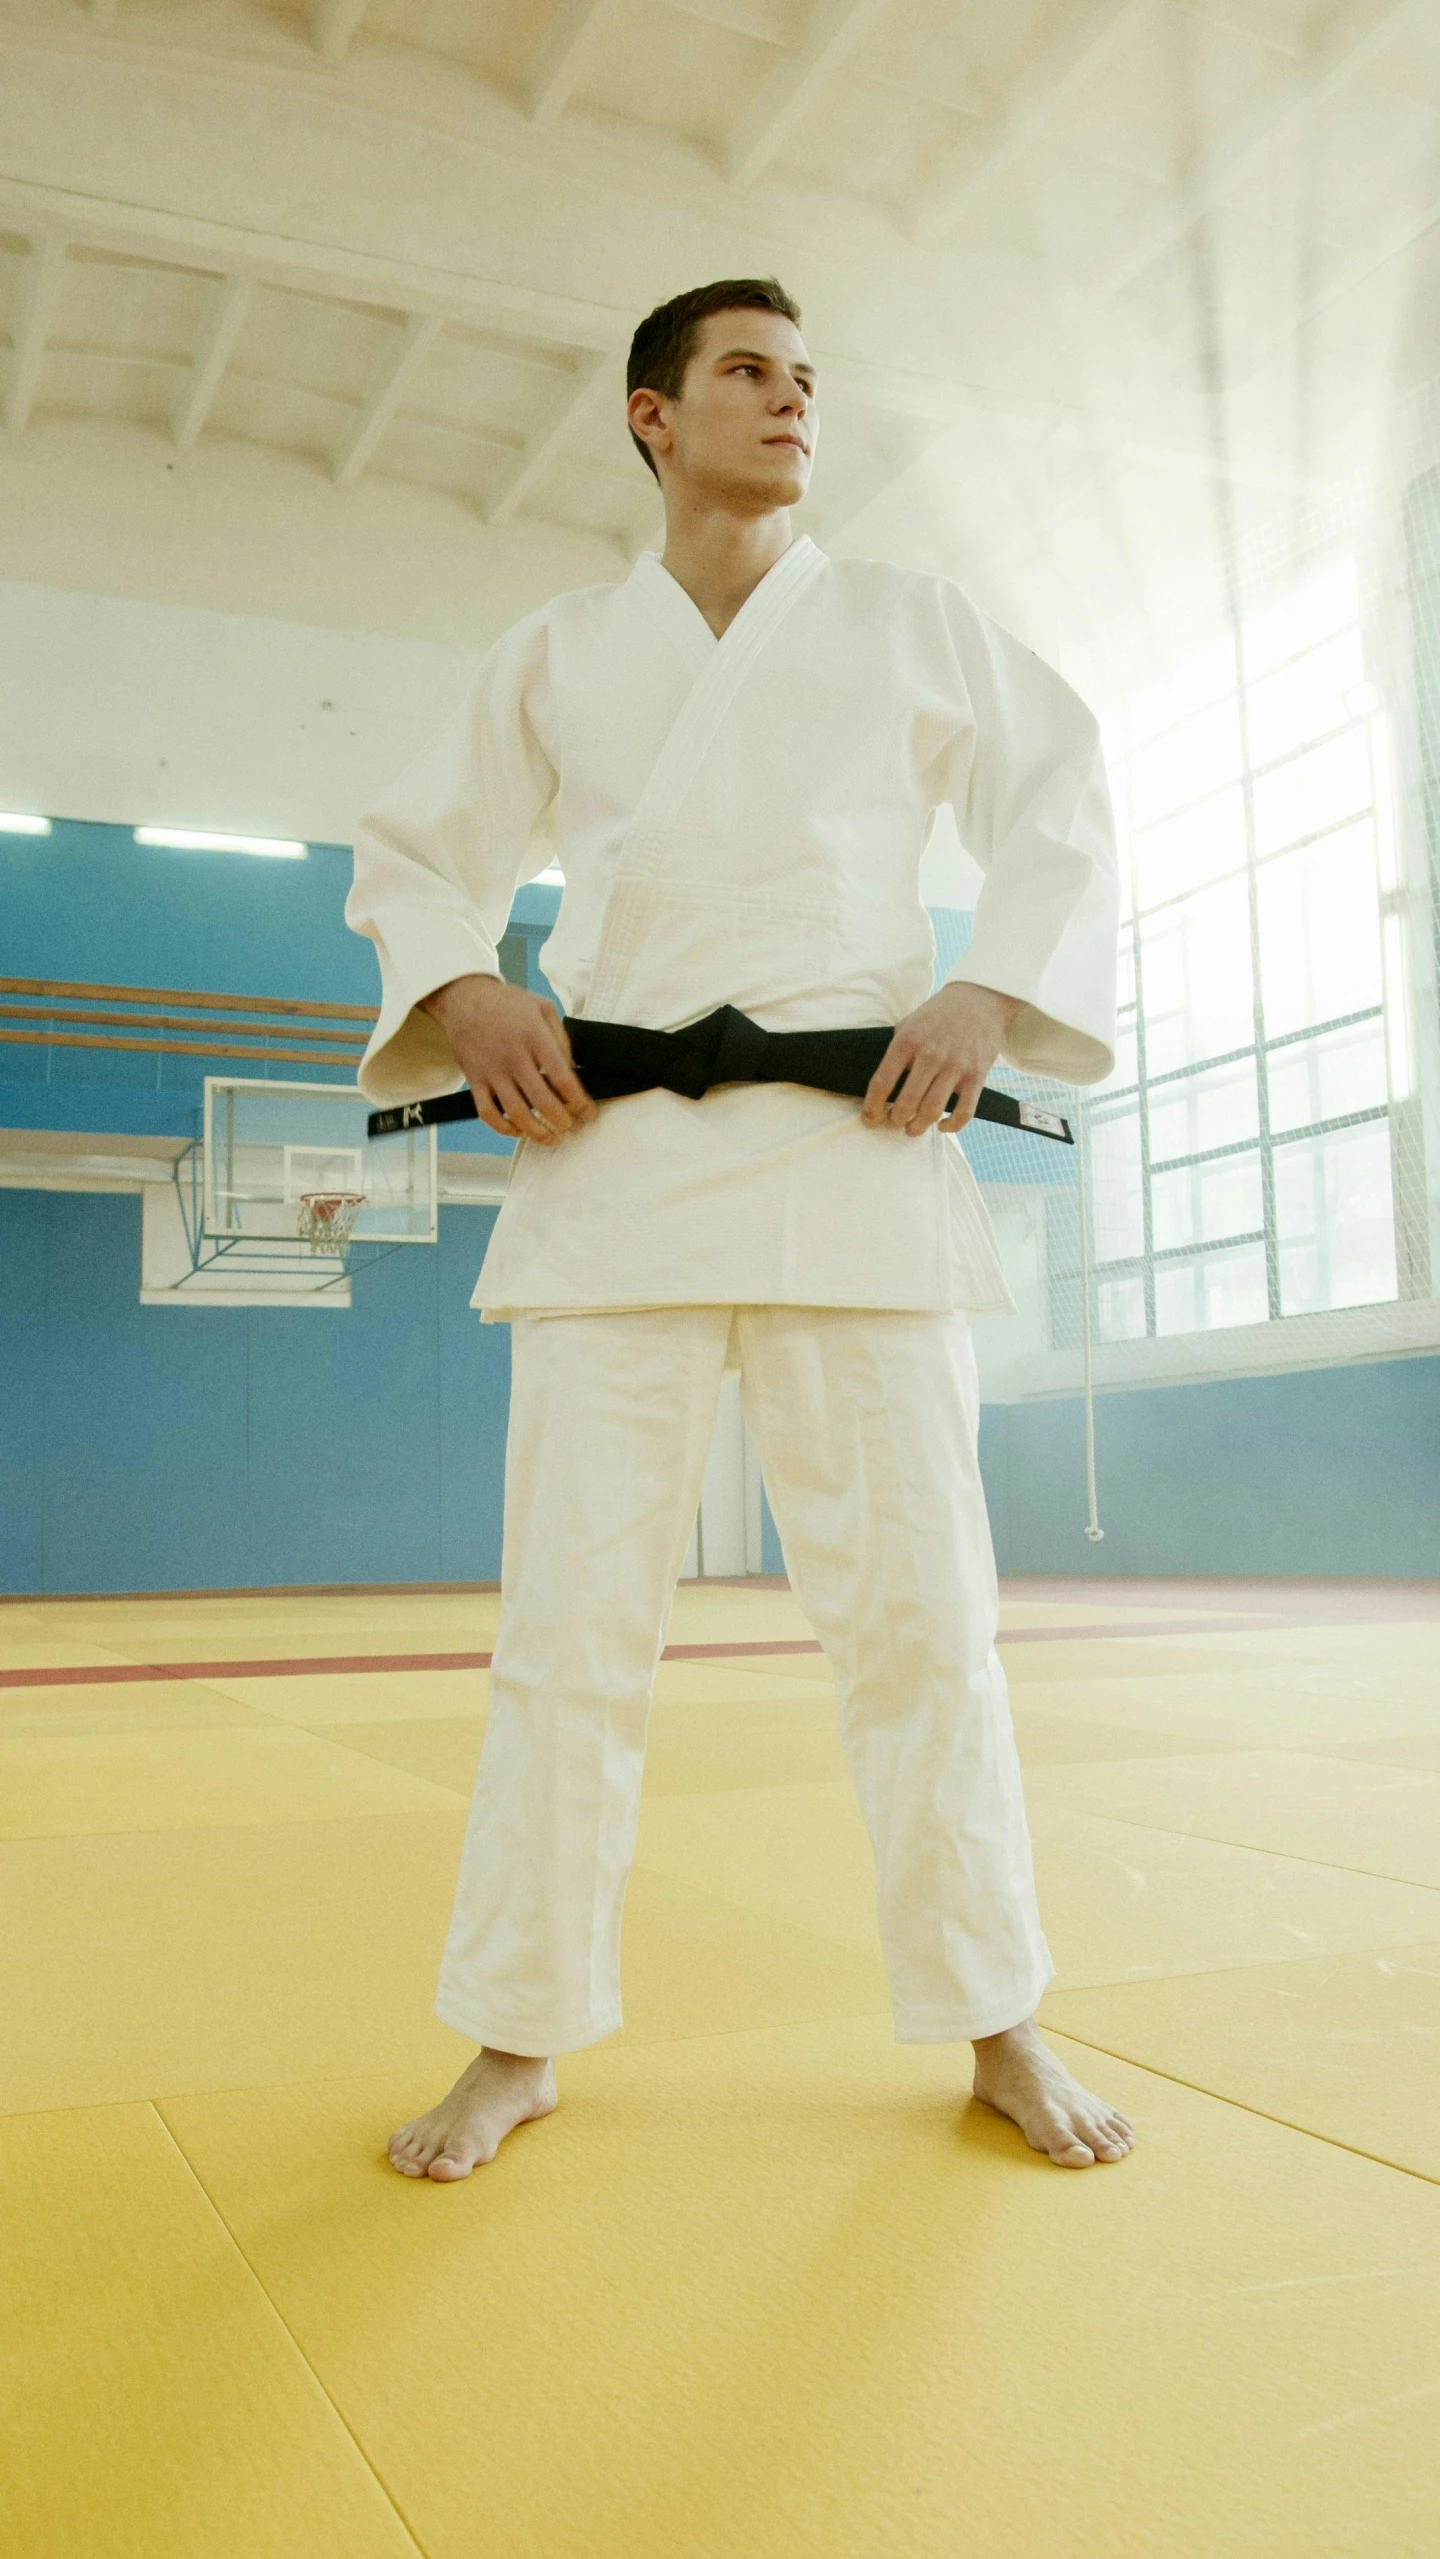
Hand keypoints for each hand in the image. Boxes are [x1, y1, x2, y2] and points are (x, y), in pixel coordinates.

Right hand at [420, 973, 596, 1146]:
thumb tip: (573, 1071)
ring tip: (550, 1138)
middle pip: (542, 1100)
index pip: (562, 1078)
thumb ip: (561, 1039)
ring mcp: (492, 1070)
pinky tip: (517, 1130)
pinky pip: (487, 1112)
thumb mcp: (543, 1007)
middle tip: (570, 1127)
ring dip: (536, 1131)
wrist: (464, 998)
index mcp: (534, 1037)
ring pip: (516, 1112)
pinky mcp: (474, 1079)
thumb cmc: (507, 1003)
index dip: (578, 1101)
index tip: (588, 1113)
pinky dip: (503, 1128)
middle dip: (561, 1121)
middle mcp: (513, 1056)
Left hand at [861, 981, 1021, 1136]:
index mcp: (907, 1041)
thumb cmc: (937, 1016)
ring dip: (918, 1127)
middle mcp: (930, 1055)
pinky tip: (941, 1125)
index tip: (869, 1119)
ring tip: (912, 1128)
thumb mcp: (908, 1024)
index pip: (883, 1082)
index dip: (872, 1107)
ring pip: (932, 1110)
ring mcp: (956, 1066)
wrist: (978, 1000)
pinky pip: (964, 1112)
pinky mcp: (977, 1076)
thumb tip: (881, 1085)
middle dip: (896, 1119)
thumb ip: (895, 1051)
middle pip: (906, 1102)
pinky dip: (951, 1126)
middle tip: (895, 1121)